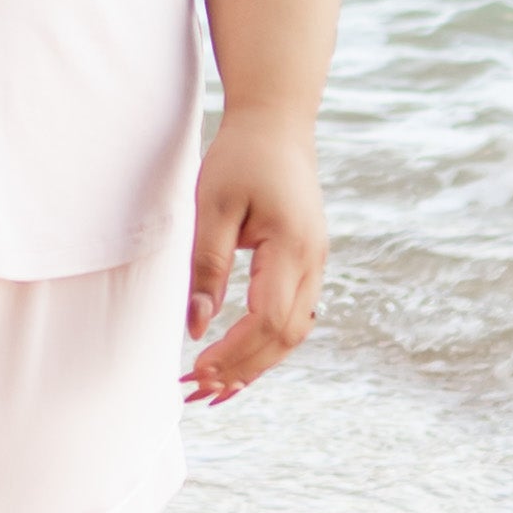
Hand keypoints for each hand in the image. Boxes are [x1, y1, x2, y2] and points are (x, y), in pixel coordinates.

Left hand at [183, 106, 325, 403]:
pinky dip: (267, 341)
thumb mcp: (213, 204)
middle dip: (244, 369)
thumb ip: (207, 267)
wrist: (277, 121)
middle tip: (200, 391)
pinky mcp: (308, 260)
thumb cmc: (241, 157)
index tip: (196, 369)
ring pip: (294, 331)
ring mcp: (316, 262)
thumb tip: (197, 326)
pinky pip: (293, 313)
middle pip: (286, 337)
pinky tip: (238, 354)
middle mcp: (313, 261)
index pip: (267, 321)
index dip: (233, 353)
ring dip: (257, 361)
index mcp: (292, 248)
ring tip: (216, 385)